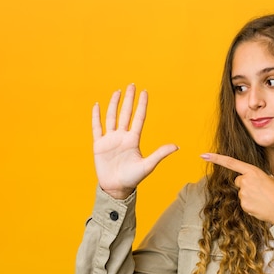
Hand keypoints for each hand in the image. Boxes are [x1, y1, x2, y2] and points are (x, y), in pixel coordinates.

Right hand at [92, 84, 177, 198]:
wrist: (116, 188)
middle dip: (129, 99)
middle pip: (125, 113)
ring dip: (114, 104)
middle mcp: (122, 137)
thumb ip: (160, 154)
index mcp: (134, 140)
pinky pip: (97, 128)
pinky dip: (96, 117)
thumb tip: (177, 146)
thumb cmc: (133, 178)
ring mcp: (110, 140)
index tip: (144, 92)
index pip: (138, 118)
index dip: (141, 105)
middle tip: (131, 85)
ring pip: (111, 117)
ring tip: (117, 92)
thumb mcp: (148, 165)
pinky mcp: (99, 145)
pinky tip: (97, 105)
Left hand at [201, 153, 273, 224]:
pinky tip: (261, 206)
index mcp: (253, 171)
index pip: (232, 163)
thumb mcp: (269, 180)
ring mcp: (244, 194)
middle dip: (246, 185)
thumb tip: (246, 185)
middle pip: (239, 181)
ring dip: (250, 196)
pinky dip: (251, 205)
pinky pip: (244, 204)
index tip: (204, 155)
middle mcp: (246, 181)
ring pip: (242, 194)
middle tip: (261, 191)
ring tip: (264, 200)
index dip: (217, 159)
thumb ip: (255, 179)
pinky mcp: (244, 205)